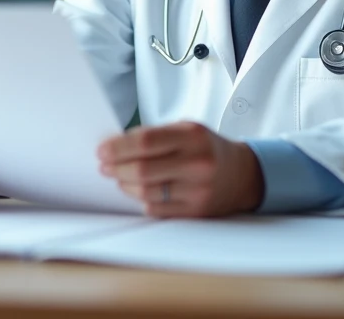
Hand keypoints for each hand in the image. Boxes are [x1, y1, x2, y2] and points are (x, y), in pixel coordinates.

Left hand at [97, 121, 263, 217]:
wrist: (241, 174)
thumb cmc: (206, 148)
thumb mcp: (186, 130)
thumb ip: (155, 135)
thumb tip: (115, 145)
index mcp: (192, 136)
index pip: (145, 141)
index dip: (118, 147)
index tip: (102, 150)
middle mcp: (197, 163)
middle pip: (142, 170)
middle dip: (116, 168)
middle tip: (105, 166)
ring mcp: (197, 190)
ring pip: (146, 192)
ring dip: (125, 185)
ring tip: (120, 178)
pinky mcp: (195, 212)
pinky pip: (156, 209)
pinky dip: (142, 199)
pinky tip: (139, 191)